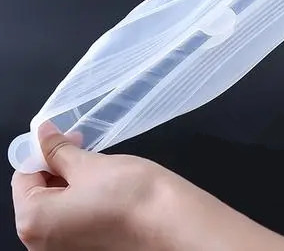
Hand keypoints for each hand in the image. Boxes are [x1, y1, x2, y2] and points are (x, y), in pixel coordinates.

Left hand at [12, 122, 283, 249]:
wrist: (172, 223)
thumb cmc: (129, 192)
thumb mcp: (90, 163)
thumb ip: (58, 150)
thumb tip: (42, 133)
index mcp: (33, 222)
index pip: (24, 176)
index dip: (46, 151)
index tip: (70, 138)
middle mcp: (41, 246)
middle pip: (40, 195)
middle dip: (60, 167)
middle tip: (87, 149)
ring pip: (60, 207)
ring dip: (74, 183)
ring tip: (102, 168)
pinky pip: (76, 221)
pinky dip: (86, 201)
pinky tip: (110, 189)